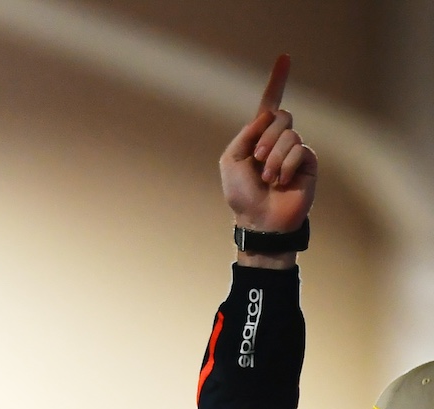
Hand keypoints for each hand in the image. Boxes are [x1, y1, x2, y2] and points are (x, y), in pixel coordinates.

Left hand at [220, 55, 317, 259]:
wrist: (258, 219)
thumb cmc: (241, 193)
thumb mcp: (231, 159)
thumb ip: (245, 133)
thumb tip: (267, 114)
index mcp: (258, 136)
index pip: (270, 104)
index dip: (277, 81)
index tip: (285, 57)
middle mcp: (278, 139)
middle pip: (281, 116)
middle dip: (265, 138)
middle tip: (257, 160)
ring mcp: (295, 150)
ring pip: (290, 134)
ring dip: (273, 158)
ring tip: (268, 179)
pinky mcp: (309, 162)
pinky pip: (300, 150)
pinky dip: (286, 166)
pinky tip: (281, 181)